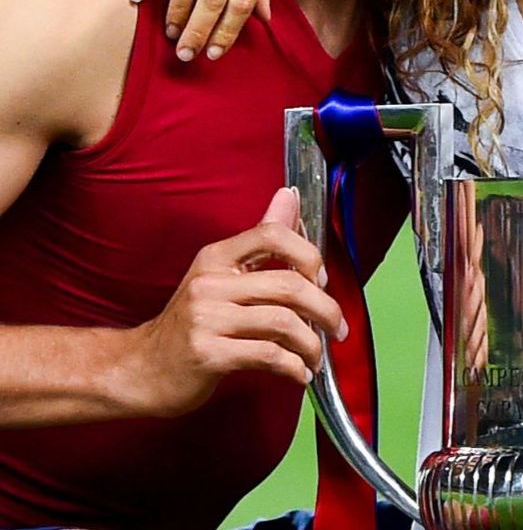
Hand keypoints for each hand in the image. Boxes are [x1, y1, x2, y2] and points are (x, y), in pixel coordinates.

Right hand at [117, 187, 345, 417]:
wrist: (137, 370)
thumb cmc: (189, 325)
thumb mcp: (219, 276)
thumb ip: (261, 241)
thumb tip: (289, 196)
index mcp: (215, 258)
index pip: (272, 234)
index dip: (308, 255)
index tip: (322, 280)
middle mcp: (209, 284)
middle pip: (289, 285)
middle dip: (325, 309)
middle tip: (336, 328)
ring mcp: (206, 319)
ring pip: (284, 323)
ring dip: (311, 344)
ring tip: (315, 356)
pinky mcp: (207, 354)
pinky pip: (268, 355)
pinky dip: (294, 367)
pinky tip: (298, 373)